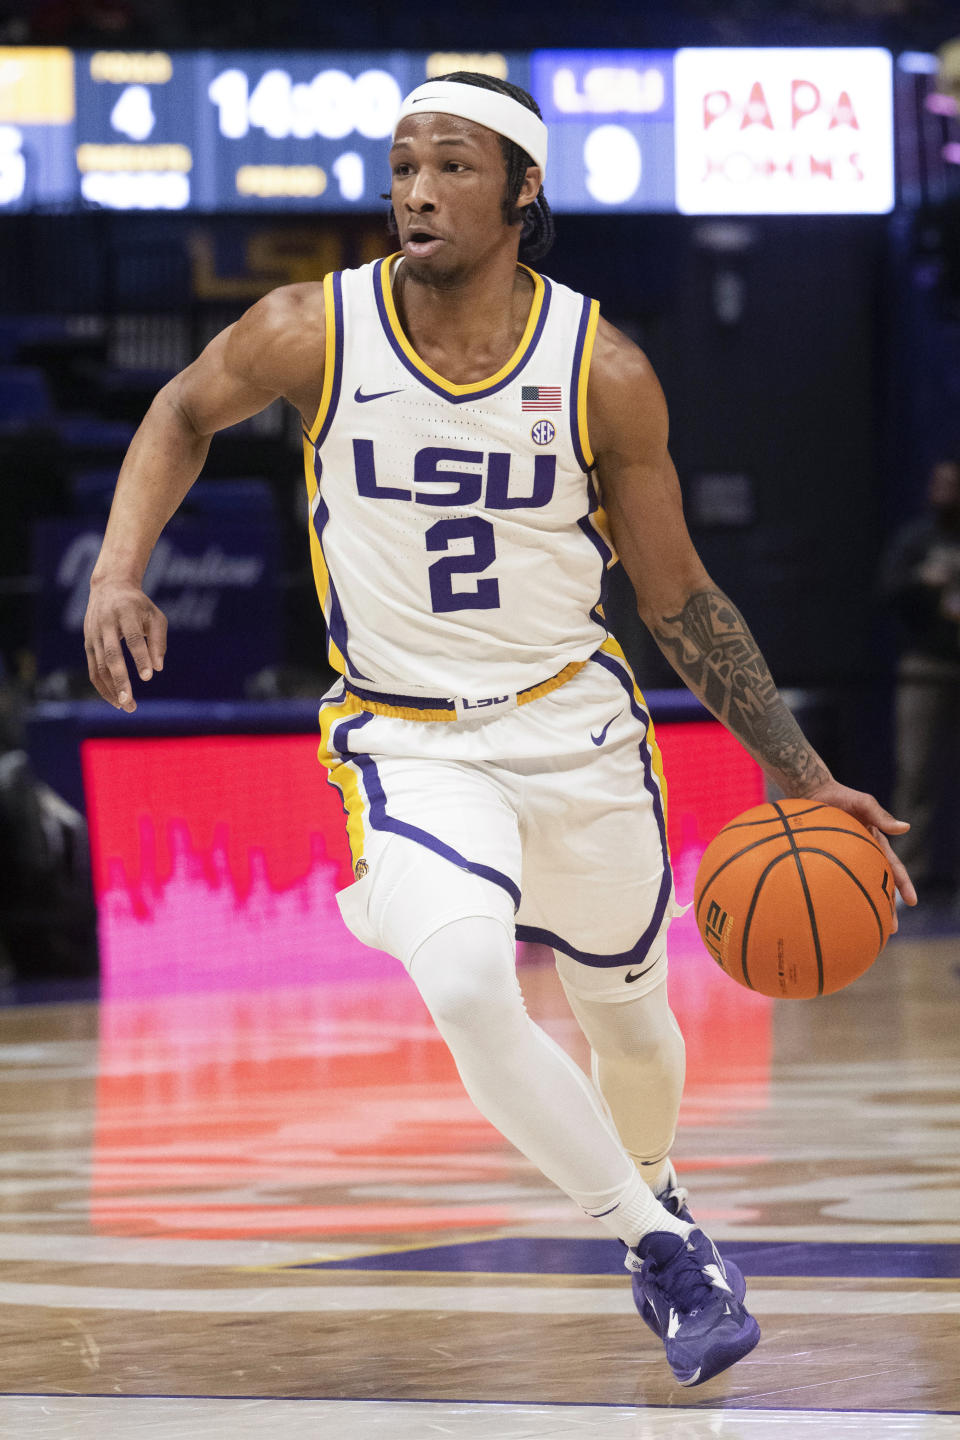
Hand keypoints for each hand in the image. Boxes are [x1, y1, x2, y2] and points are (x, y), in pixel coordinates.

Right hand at [83, 579, 166, 712]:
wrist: (109, 588)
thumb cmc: (138, 606)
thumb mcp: (155, 616)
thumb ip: (158, 641)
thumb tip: (158, 668)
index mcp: (125, 613)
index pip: (131, 638)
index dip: (139, 657)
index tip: (148, 677)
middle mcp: (105, 624)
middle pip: (111, 656)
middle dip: (120, 680)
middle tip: (130, 702)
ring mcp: (93, 635)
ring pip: (99, 666)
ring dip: (111, 689)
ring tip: (127, 707)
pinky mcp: (88, 644)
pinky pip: (93, 670)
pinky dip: (103, 686)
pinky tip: (115, 700)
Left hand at [805, 778, 916, 922]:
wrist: (812, 792)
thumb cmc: (840, 796)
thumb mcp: (864, 803)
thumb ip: (882, 816)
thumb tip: (906, 828)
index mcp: (876, 844)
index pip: (894, 868)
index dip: (904, 885)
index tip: (912, 902)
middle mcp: (863, 855)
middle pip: (878, 885)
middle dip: (887, 907)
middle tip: (892, 928)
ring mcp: (844, 859)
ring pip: (857, 888)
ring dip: (863, 906)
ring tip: (865, 927)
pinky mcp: (826, 859)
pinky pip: (832, 881)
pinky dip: (834, 896)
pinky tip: (829, 912)